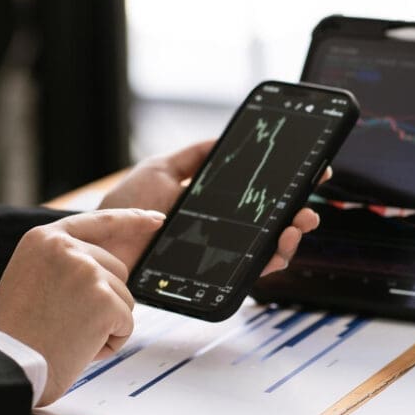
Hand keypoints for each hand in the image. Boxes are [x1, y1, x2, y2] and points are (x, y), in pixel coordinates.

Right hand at [0, 209, 163, 406]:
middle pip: (117, 269)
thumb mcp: (32, 277)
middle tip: (67, 322)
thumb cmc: (17, 332)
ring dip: (106, 323)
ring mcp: (87, 272)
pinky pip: (126, 323)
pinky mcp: (104, 300)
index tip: (156, 219)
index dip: (132, 219)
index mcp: (44, 239)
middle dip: (105, 299)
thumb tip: (106, 265)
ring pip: (124, 298)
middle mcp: (67, 248)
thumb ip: (65, 262)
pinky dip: (111, 342)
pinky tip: (81, 348)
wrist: (8, 364)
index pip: (99, 221)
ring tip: (69, 335)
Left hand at [98, 140, 331, 276]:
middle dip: (300, 212)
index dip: (287, 187)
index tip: (312, 170)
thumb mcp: (161, 169)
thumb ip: (195, 156)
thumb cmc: (125, 208)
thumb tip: (225, 137)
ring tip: (299, 223)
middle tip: (309, 203)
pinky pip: (252, 273)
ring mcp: (220, 254)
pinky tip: (280, 244)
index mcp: (214, 205)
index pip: (260, 197)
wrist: (102, 241)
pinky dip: (273, 260)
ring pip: (270, 249)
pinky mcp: (214, 276)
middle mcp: (223, 231)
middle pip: (272, 223)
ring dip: (293, 236)